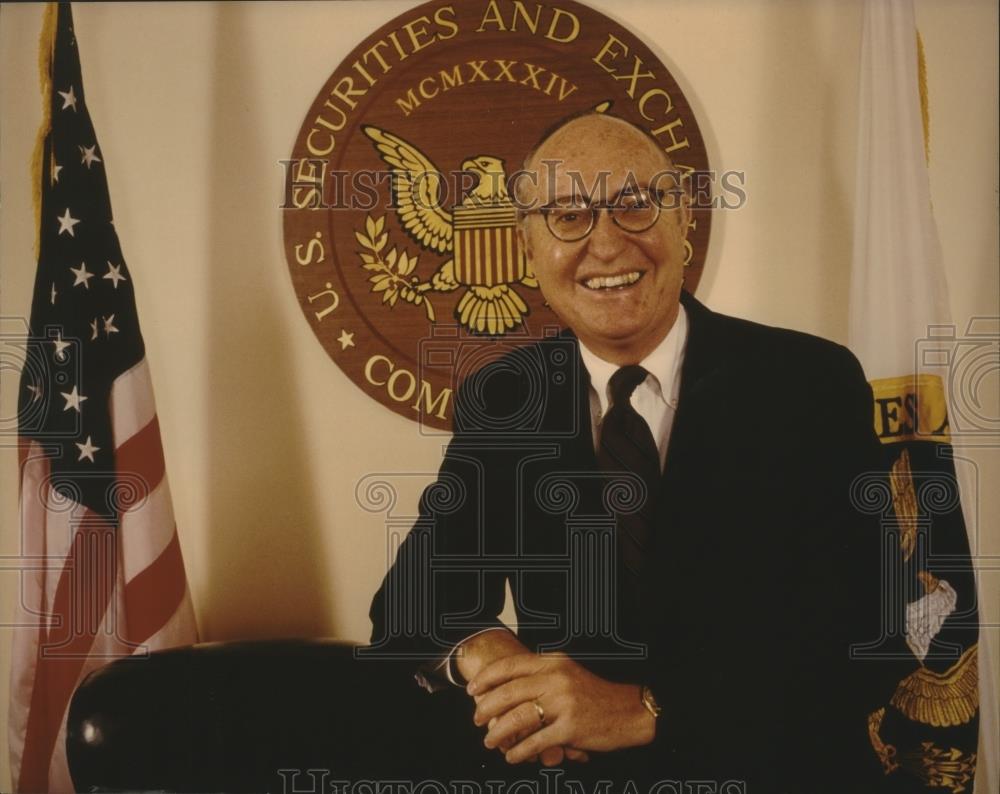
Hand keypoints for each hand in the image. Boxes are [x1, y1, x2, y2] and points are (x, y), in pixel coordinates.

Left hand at [455, 632, 589, 764]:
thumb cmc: (594, 694)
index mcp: (553, 663)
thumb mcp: (568, 673)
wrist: (628, 711)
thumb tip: (505, 685)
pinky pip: (535, 742)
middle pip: (509, 692)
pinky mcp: (569, 728)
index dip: (487, 677)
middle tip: (476, 718)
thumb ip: (541, 675)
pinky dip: (519, 752)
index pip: (511, 666)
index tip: (473, 689)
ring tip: (489, 741)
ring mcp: (563, 704)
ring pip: (517, 719)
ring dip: (498, 733)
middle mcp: (556, 679)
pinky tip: (512, 756)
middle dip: (487, 707)